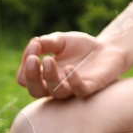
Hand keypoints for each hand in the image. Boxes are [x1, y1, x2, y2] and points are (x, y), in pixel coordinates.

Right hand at [16, 32, 130, 99]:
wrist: (107, 48)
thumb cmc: (80, 47)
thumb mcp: (61, 40)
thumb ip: (47, 42)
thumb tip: (34, 43)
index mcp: (44, 76)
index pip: (24, 78)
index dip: (25, 64)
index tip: (35, 45)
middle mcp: (56, 85)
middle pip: (35, 91)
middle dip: (31, 76)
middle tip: (33, 59)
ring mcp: (73, 88)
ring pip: (56, 92)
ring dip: (50, 77)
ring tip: (49, 59)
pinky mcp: (90, 86)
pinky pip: (79, 91)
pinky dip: (73, 81)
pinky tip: (69, 68)